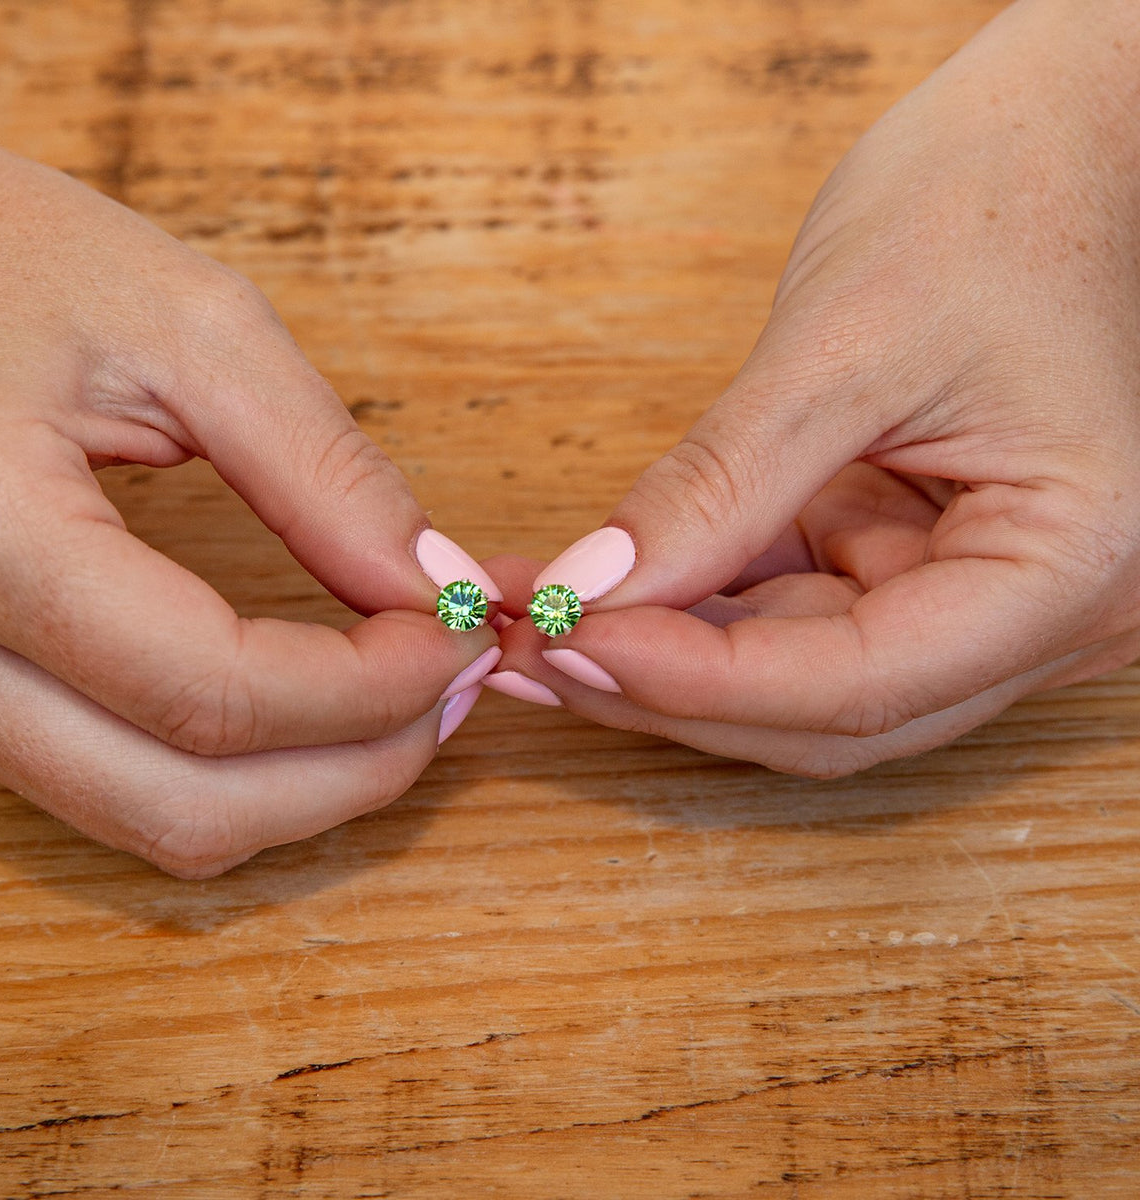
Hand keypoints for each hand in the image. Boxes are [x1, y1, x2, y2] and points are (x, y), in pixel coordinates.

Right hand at [0, 114, 500, 874]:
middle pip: (188, 803)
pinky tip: (308, 710)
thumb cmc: (0, 257)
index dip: (371, 690)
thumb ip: (329, 472)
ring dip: (303, 787)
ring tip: (400, 702)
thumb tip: (440, 588)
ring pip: (152, 820)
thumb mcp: (189, 326)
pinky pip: (116, 787)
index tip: (461, 638)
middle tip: (452, 690)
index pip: (216, 692)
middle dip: (356, 767)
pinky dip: (234, 773)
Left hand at [488, 0, 1139, 775]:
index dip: (699, 681)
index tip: (569, 641)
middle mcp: (1042, 617)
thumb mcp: (849, 342)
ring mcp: (981, 601)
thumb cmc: (1001, 200)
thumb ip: (722, 484)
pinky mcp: (917, 565)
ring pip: (797, 681)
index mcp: (1071, 569)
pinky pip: (795, 617)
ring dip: (666, 657)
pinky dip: (697, 609)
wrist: (1059, 141)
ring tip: (541, 619)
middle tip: (527, 646)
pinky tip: (607, 590)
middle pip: (823, 711)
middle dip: (666, 686)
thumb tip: (593, 585)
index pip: (860, 686)